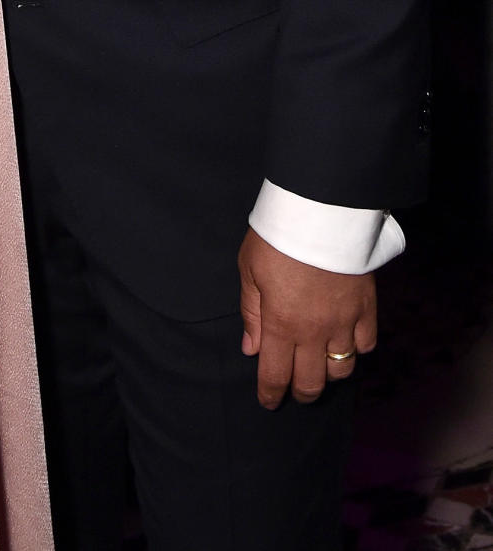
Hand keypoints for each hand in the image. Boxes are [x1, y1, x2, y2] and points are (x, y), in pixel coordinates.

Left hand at [238, 227, 376, 407]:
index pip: (276, 375)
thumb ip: (251, 312)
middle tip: (294, 389)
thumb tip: (251, 349)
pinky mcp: (366, 309)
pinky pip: (366, 345)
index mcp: (281, 325)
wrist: (321, 213)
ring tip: (319, 367)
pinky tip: (346, 342)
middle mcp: (314, 333)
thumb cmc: (277, 238)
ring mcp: (344, 323)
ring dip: (328, 374)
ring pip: (342, 369)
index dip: (271, 394)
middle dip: (301, 392)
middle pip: (312, 382)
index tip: (268, 402)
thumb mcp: (249, 270)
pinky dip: (356, 350)